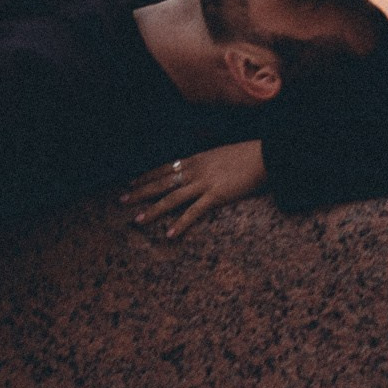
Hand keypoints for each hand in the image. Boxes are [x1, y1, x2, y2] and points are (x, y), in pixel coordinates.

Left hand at [119, 141, 264, 239]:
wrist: (265, 155)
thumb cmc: (247, 154)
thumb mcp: (220, 153)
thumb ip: (206, 162)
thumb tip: (197, 167)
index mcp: (196, 159)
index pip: (165, 168)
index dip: (147, 177)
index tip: (132, 184)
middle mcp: (196, 170)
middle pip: (162, 183)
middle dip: (141, 192)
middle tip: (122, 201)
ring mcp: (205, 183)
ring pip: (172, 198)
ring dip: (153, 210)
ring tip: (138, 221)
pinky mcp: (217, 195)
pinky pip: (194, 212)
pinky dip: (181, 223)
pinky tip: (170, 234)